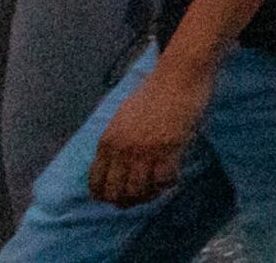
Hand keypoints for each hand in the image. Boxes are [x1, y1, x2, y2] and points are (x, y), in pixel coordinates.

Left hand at [88, 51, 212, 204]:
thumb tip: (116, 167)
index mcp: (107, 141)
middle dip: (128, 200)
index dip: (107, 196)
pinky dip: (168, 184)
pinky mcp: (167, 148)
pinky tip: (174, 175)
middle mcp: (121, 149)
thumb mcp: (124, 117)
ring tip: (159, 187)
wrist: (179, 73)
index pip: (96, 183)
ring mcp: (144, 149)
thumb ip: (117, 141)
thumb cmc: (156, 92)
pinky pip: (163, 181)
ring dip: (150, 195)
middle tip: (142, 196)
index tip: (119, 197)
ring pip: (139, 192)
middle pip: (116, 193)